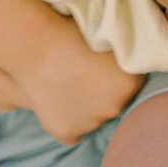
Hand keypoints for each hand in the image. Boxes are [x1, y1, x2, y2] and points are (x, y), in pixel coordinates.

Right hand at [12, 11, 144, 143]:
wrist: (35, 44)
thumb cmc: (69, 31)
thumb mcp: (107, 38)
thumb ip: (124, 57)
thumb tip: (133, 60)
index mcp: (129, 83)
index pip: (133, 83)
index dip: (117, 72)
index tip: (102, 62)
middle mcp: (115, 107)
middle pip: (114, 102)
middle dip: (102, 91)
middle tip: (83, 72)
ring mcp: (90, 123)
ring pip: (93, 118)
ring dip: (84, 106)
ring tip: (65, 82)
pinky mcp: (67, 132)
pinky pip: (73, 135)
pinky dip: (68, 124)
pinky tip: (59, 106)